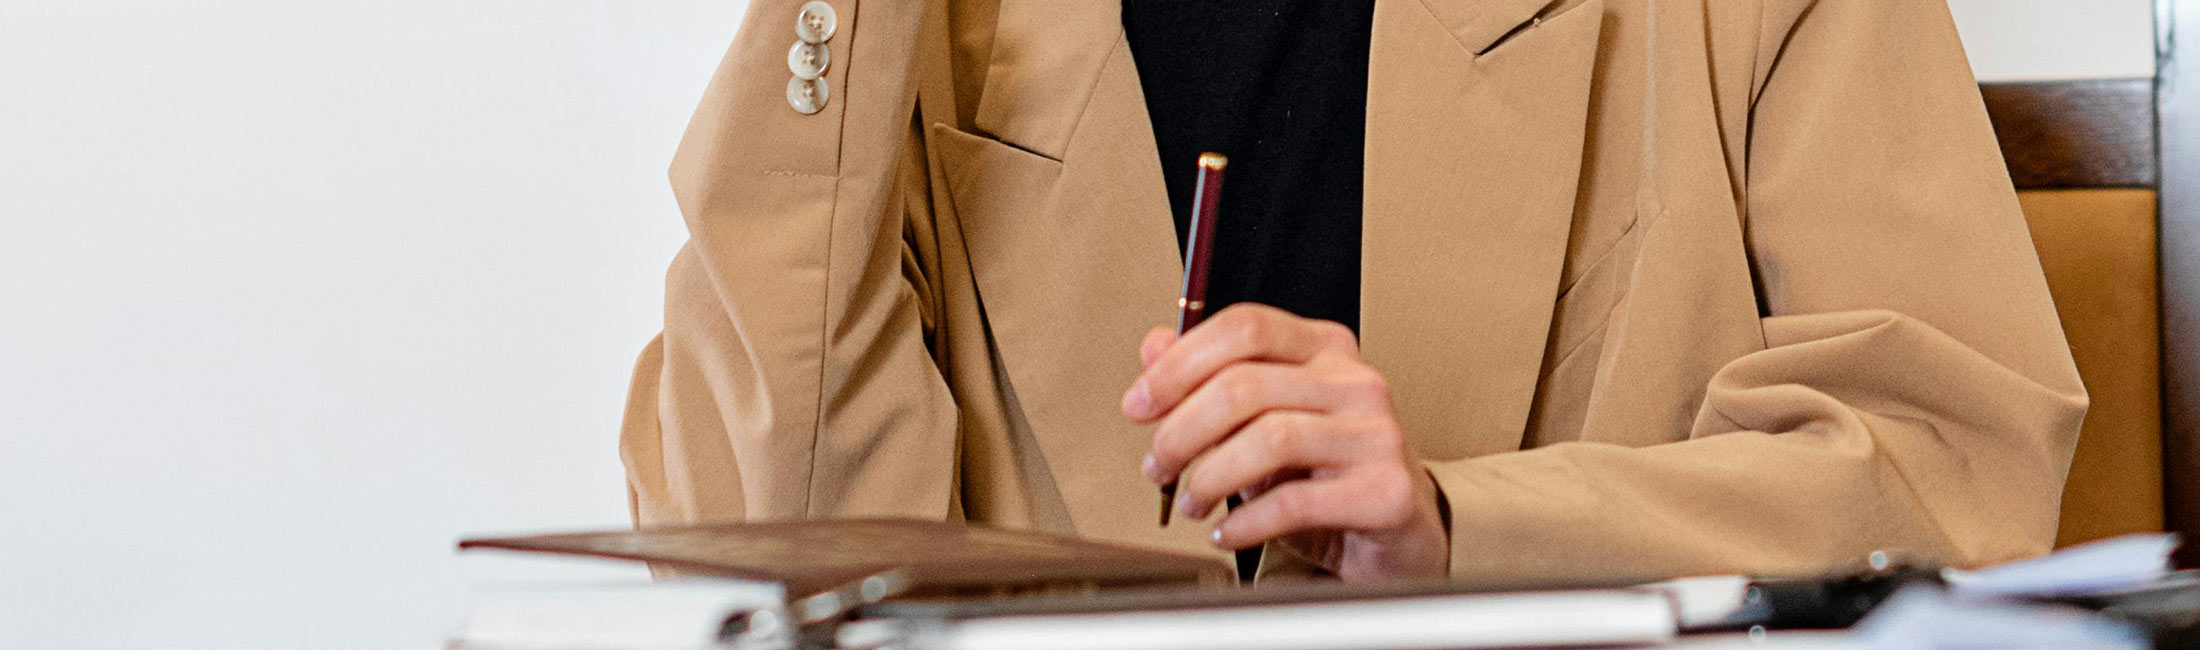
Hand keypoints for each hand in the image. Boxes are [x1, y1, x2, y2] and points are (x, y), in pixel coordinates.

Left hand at [1123, 304, 1448, 580]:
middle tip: (1157, 466)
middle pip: (1245, 384)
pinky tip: (1229, 532)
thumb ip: (1210, 381)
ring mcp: (1377, 434)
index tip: (1139, 404)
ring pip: (1269, 438)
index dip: (1179, 364)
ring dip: (1210, 476)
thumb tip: (1154, 346)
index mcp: (1324, 350)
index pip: (1244, 328)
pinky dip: (1246, 521)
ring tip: (1193, 502)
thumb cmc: (1330, 475)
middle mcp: (1356, 382)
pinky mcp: (1387, 491)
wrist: (1402, 532)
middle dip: (1181, 430)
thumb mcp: (1264, 421)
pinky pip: (1296, 501)